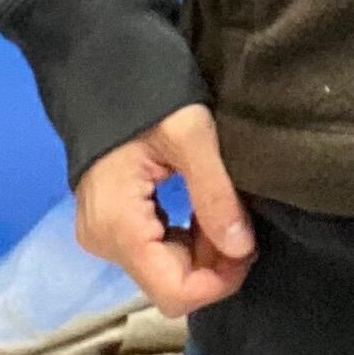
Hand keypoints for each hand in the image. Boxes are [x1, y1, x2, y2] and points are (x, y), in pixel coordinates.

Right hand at [75, 104, 255, 317]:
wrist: (104, 62)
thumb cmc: (148, 92)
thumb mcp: (191, 135)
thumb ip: (215, 195)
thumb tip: (241, 249)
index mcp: (117, 226)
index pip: (172, 292)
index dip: (218, 282)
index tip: (250, 248)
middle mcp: (103, 241)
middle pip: (169, 283)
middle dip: (214, 264)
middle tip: (246, 224)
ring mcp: (103, 233)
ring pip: (163, 268)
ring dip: (203, 250)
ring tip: (229, 211)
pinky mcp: (111, 221)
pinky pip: (154, 248)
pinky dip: (186, 238)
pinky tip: (205, 210)